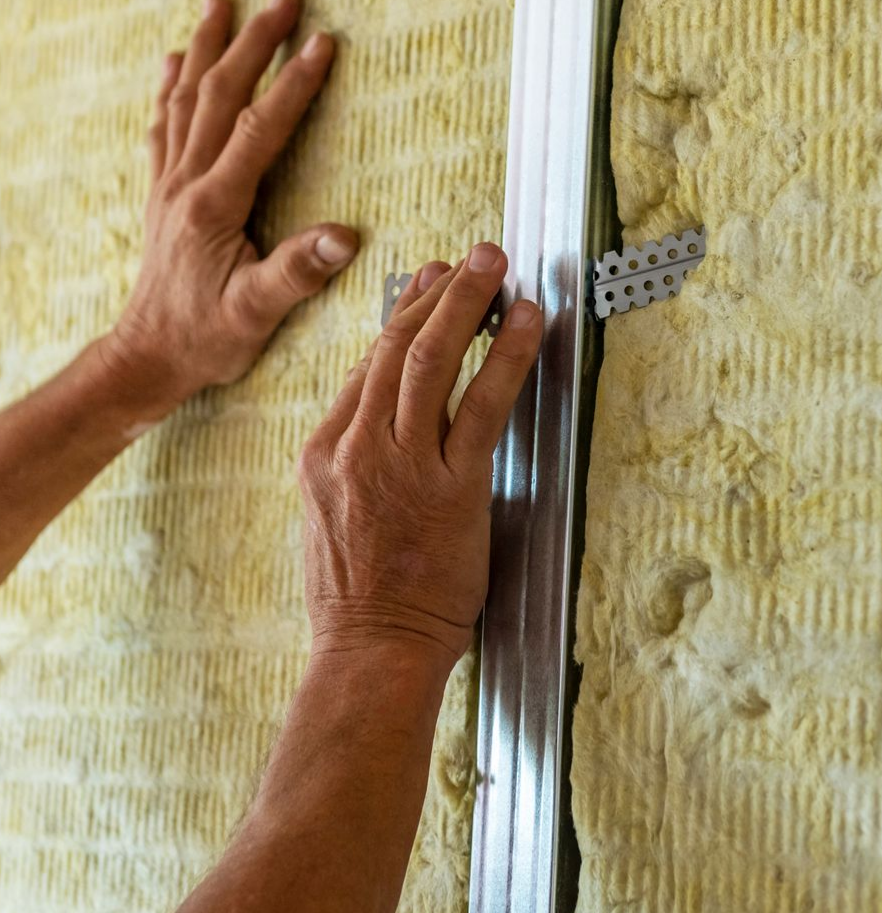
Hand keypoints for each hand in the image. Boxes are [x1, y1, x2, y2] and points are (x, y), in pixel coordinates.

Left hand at [106, 0, 357, 414]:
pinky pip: (164, 124)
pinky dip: (170, 86)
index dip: (294, 83)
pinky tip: (171, 62)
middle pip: (220, 94)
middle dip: (254, 40)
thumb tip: (345, 237)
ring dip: (206, 46)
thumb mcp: (257, 314)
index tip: (322, 42)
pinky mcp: (163, 193)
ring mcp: (169, 183)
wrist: (148, 355)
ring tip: (220, 0)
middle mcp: (186, 182)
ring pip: (187, 98)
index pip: (260, 128)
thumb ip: (297, 272)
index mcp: (214, 205)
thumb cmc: (205, 338)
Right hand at [297, 245, 542, 670]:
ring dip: (467, 303)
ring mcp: (400, 464)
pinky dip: (507, 357)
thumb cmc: (357, 598)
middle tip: (467, 259)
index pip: (364, 366)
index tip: (425, 287)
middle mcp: (356, 447)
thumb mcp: (328, 518)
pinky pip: (482, 405)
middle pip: (394, 348)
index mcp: (323, 452)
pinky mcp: (450, 487)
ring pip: (430, 360)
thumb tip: (381, 423)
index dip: (400, 317)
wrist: (370, 653)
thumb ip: (350, 464)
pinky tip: (527, 323)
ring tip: (495, 266)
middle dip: (435, 294)